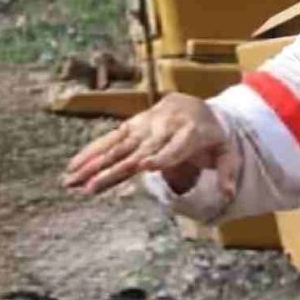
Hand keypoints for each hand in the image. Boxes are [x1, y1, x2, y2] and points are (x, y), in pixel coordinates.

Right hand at [62, 93, 237, 197]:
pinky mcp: (132, 125)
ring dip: (92, 164)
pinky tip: (72, 166)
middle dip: (111, 170)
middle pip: (136, 152)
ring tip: (71, 181)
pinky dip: (90, 151)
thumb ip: (228, 172)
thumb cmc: (211, 135)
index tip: (144, 166)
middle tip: (89, 188)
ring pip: (117, 147)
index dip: (160, 157)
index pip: (173, 149)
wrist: (195, 105)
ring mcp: (144, 125)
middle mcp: (163, 128)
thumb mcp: (225, 151)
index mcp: (189, 134)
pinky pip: (110, 138)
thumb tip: (228, 195)